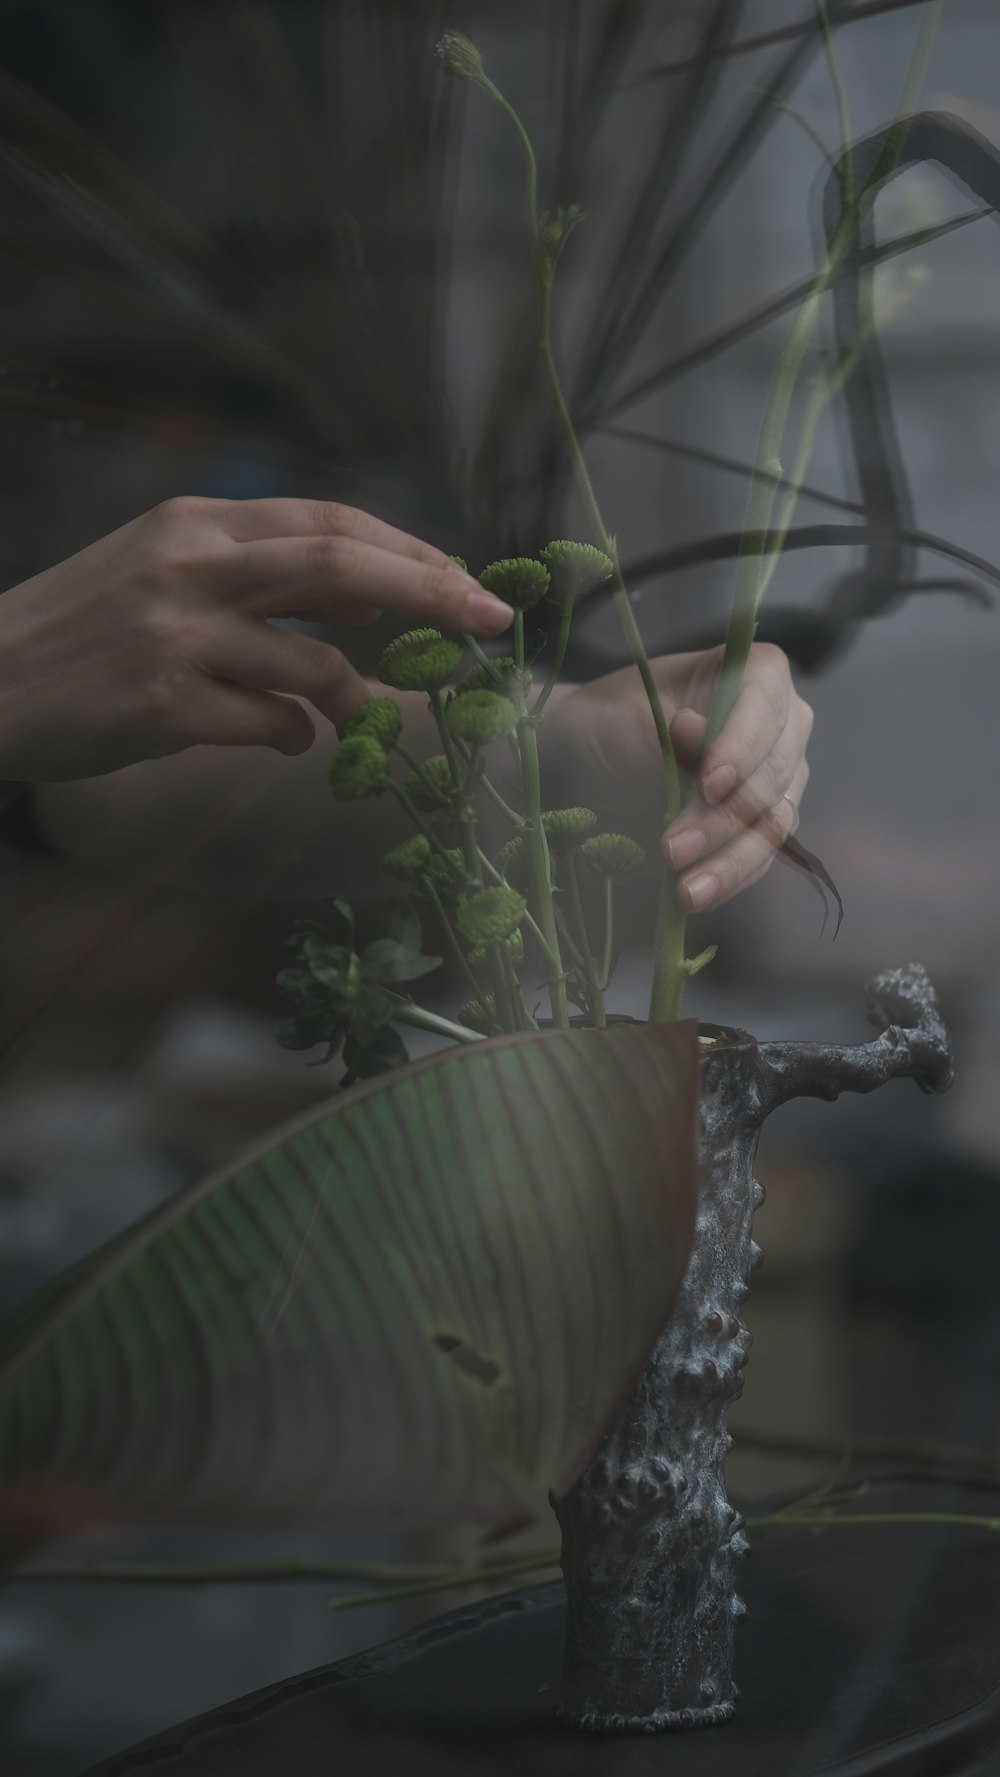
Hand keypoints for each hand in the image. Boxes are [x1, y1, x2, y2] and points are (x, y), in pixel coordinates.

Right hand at [0, 496, 511, 780]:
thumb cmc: (86, 630)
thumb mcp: (166, 570)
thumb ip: (264, 575)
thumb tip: (380, 595)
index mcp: (195, 524)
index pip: (328, 521)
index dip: (408, 551)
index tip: (466, 583)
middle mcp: (189, 567)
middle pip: (337, 562)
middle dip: (428, 589)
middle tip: (490, 621)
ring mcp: (176, 636)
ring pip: (315, 663)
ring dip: (356, 700)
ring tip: (356, 721)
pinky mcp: (164, 707)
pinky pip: (271, 726)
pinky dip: (295, 738)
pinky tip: (282, 742)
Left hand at [547, 643, 813, 911]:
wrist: (583, 764)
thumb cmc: (606, 723)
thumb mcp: (625, 719)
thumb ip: (665, 731)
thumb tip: (694, 731)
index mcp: (754, 673)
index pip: (765, 705)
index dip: (743, 747)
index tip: (709, 785)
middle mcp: (780, 725)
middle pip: (776, 773)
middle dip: (724, 817)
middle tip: (672, 848)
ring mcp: (777, 780)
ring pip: (773, 825)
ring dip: (728, 861)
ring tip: (684, 891)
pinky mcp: (759, 829)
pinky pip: (758, 860)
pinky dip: (726, 880)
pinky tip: (692, 896)